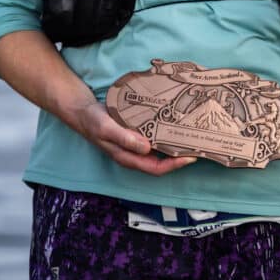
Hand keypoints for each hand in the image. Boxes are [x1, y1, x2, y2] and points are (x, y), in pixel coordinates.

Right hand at [71, 97, 197, 174]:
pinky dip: (165, 133)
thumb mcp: (106, 128)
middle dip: (179, 156)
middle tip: (196, 144)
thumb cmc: (94, 121)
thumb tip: (146, 147)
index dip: (174, 165)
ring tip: (190, 135)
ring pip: (159, 149)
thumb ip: (124, 137)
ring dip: (174, 144)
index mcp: (128, 157)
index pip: (156, 168)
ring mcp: (136, 144)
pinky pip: (155, 136)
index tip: (190, 156)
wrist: (83, 111)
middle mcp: (134, 154)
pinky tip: (174, 123)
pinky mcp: (136, 133)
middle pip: (162, 161)